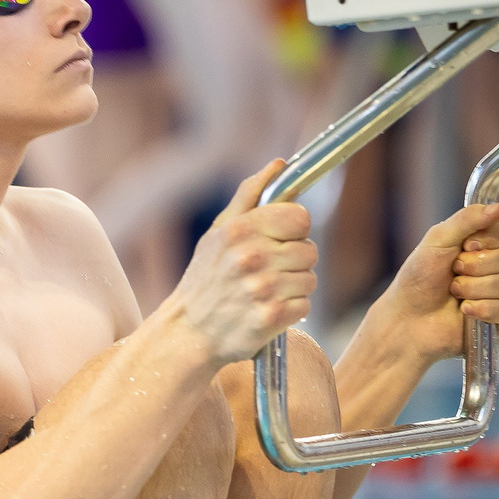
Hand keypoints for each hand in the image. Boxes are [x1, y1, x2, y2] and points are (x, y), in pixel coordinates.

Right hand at [167, 160, 317, 364]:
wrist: (188, 333)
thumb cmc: (204, 280)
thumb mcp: (217, 233)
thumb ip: (249, 195)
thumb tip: (279, 165)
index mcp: (239, 231)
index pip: (300, 218)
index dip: (293, 230)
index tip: (279, 240)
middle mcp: (251, 257)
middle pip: (309, 251)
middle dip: (293, 262)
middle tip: (266, 272)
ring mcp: (262, 289)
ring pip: (309, 280)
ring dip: (293, 288)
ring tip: (265, 293)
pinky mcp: (270, 318)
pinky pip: (305, 305)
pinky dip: (291, 310)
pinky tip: (268, 310)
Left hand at [373, 202, 498, 362]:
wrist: (406, 318)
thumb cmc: (418, 277)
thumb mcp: (438, 240)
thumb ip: (467, 219)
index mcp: (485, 240)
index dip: (498, 234)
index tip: (469, 244)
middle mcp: (497, 264)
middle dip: (477, 265)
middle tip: (453, 270)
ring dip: (474, 288)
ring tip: (453, 292)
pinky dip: (482, 308)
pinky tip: (463, 310)